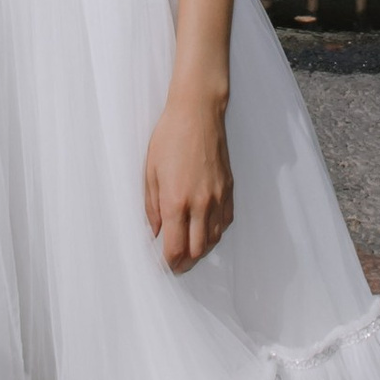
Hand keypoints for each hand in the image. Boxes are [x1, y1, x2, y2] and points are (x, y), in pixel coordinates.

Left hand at [144, 93, 232, 272]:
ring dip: (200, 251)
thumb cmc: (169, 137)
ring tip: (188, 250)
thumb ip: (151, 208)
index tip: (162, 266)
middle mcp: (200, 204)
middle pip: (196, 251)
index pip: (175, 248)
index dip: (168, 264)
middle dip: (184, 263)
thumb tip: (154, 233)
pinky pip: (225, 223)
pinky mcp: (229, 189)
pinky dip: (214, 233)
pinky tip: (205, 231)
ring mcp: (218, 198)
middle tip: (174, 264)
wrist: (198, 113)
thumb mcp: (150, 172)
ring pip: (213, 240)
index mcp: (175, 202)